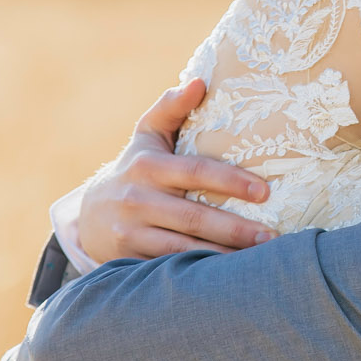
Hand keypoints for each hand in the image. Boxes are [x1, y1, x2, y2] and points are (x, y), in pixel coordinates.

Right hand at [77, 80, 277, 262]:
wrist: (88, 217)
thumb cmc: (135, 169)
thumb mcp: (147, 136)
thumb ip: (171, 108)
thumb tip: (199, 80)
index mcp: (147, 166)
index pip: (195, 172)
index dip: (230, 181)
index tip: (265, 192)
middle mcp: (136, 200)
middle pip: (193, 218)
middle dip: (235, 229)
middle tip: (272, 237)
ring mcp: (130, 234)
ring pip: (183, 250)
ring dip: (222, 258)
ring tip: (259, 262)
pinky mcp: (128, 262)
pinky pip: (169, 270)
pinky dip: (198, 276)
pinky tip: (229, 280)